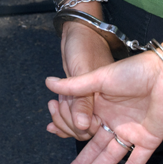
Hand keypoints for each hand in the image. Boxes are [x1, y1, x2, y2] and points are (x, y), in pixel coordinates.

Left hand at [46, 22, 114, 139]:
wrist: (78, 33)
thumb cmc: (84, 46)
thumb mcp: (83, 71)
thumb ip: (83, 100)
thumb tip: (83, 126)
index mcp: (112, 98)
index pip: (98, 127)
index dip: (81, 127)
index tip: (68, 114)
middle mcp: (105, 104)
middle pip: (86, 130)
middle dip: (68, 123)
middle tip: (55, 105)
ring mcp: (92, 102)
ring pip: (78, 125)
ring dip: (62, 121)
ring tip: (52, 105)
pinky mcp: (82, 98)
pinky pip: (73, 117)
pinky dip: (61, 121)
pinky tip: (50, 125)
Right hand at [46, 51, 162, 163]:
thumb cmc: (135, 71)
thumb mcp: (99, 78)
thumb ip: (75, 86)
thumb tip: (47, 82)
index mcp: (102, 108)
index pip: (83, 129)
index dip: (68, 139)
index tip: (54, 150)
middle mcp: (116, 122)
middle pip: (94, 149)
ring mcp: (132, 133)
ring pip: (109, 158)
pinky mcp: (149, 140)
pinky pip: (135, 163)